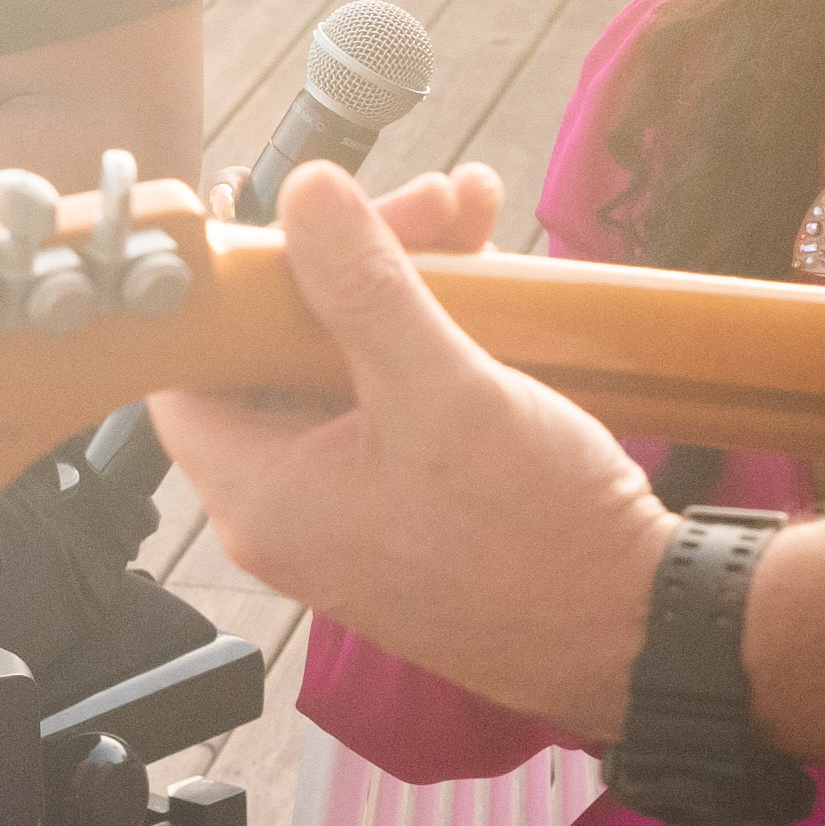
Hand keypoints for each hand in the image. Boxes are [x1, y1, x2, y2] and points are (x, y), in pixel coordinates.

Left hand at [146, 161, 673, 739]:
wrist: (636, 633)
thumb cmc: (536, 537)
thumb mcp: (443, 388)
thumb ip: (364, 286)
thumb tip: (304, 193)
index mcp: (261, 495)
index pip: (187, 373)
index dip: (229, 291)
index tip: (291, 226)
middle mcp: (289, 512)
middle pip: (277, 356)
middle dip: (349, 264)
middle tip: (430, 207)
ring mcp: (350, 515)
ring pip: (344, 373)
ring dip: (402, 289)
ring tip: (473, 216)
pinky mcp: (409, 511)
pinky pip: (394, 407)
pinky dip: (431, 341)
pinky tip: (491, 281)